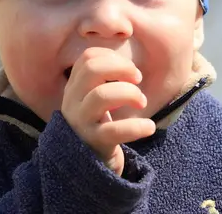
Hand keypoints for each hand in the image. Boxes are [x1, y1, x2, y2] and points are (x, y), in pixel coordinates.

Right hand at [61, 47, 155, 175]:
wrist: (88, 167)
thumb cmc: (100, 126)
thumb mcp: (96, 99)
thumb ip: (106, 78)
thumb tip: (130, 53)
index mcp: (74, 87)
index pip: (88, 57)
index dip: (113, 57)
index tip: (130, 70)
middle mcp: (72, 102)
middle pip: (92, 69)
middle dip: (122, 68)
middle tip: (138, 80)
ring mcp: (80, 123)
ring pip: (102, 95)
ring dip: (130, 93)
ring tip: (142, 102)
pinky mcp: (93, 144)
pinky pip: (114, 130)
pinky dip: (136, 126)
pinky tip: (149, 126)